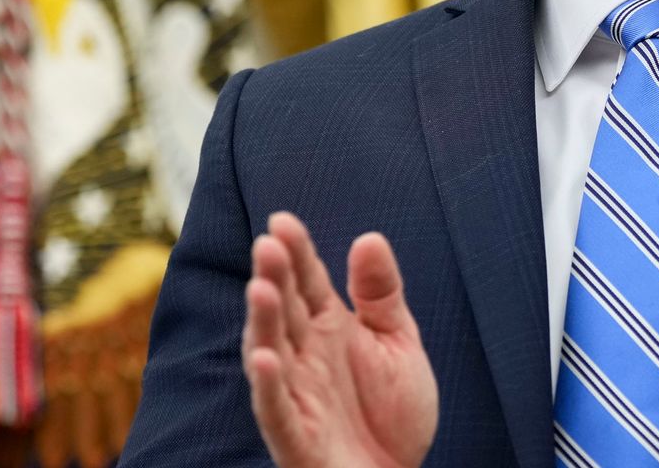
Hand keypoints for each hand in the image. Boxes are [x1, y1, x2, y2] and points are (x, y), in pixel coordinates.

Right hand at [242, 212, 438, 467]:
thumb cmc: (393, 413)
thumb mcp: (398, 342)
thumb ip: (381, 293)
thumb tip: (369, 237)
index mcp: (328, 326)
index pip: (306, 281)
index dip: (295, 252)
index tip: (282, 221)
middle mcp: (305, 355)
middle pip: (283, 309)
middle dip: (273, 277)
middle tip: (267, 245)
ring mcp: (296, 394)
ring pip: (269, 352)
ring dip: (262, 322)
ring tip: (261, 289)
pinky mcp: (295, 436)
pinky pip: (275, 410)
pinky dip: (268, 387)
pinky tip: (266, 359)